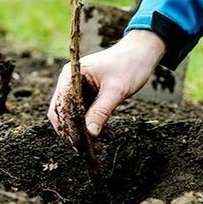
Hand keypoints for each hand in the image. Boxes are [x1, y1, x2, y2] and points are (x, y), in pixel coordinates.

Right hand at [48, 30, 165, 144]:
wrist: (141, 53)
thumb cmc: (129, 66)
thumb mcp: (116, 91)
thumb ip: (101, 111)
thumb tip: (90, 133)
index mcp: (72, 74)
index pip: (61, 104)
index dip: (67, 125)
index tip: (79, 143)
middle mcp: (69, 80)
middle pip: (61, 111)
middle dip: (73, 130)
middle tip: (86, 149)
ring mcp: (76, 86)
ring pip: (71, 114)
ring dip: (82, 129)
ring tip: (98, 145)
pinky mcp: (85, 92)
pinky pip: (81, 112)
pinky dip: (89, 123)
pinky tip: (104, 134)